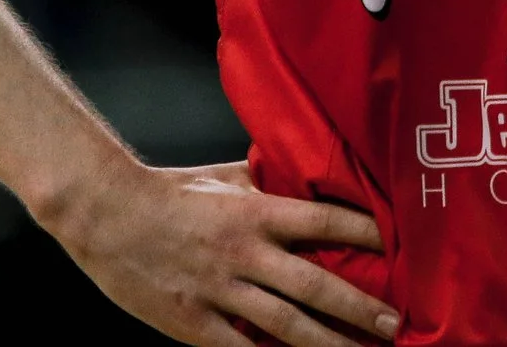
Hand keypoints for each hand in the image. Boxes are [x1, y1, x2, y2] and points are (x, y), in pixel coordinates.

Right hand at [52, 158, 397, 346]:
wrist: (106, 215)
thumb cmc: (170, 192)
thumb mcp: (225, 177)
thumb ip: (267, 181)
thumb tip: (304, 176)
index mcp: (256, 212)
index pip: (325, 221)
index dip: (366, 232)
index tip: (400, 246)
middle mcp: (245, 252)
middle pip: (315, 283)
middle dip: (359, 306)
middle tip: (394, 323)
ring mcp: (220, 291)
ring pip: (286, 325)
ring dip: (329, 343)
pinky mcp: (195, 323)